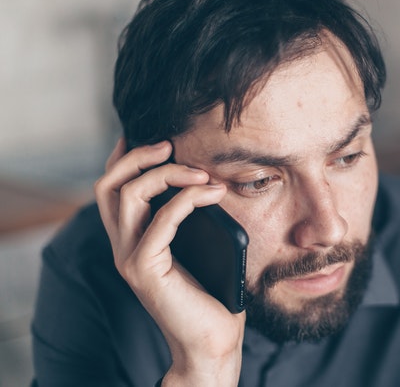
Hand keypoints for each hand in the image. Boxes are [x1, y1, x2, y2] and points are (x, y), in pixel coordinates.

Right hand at [94, 138, 244, 385]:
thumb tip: (208, 179)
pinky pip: (161, 222)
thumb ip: (191, 217)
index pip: (113, 189)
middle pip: (109, 185)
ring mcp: (130, 258)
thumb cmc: (213, 293)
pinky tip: (213, 193)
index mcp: (133, 238)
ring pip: (128, 195)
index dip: (125, 157)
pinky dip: (187, 200)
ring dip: (166, 174)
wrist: (212, 341)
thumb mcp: (200, 246)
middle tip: (170, 145)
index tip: (154, 136)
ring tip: (200, 171)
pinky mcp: (144, 270)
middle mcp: (124, 246)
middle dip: (137, 156)